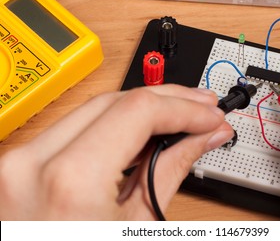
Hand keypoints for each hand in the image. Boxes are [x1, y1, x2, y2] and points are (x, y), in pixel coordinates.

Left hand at [0, 84, 232, 219]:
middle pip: (116, 101)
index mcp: (69, 182)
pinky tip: (145, 129)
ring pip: (96, 109)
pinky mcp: (22, 164)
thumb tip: (201, 138)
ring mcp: (22, 161)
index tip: (208, 116)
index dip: (184, 108)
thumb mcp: (137, 228)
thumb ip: (172, 169)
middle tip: (201, 108)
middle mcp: (34, 163)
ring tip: (180, 116)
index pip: (138, 111)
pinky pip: (77, 128)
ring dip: (142, 109)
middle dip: (168, 101)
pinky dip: (115, 124)